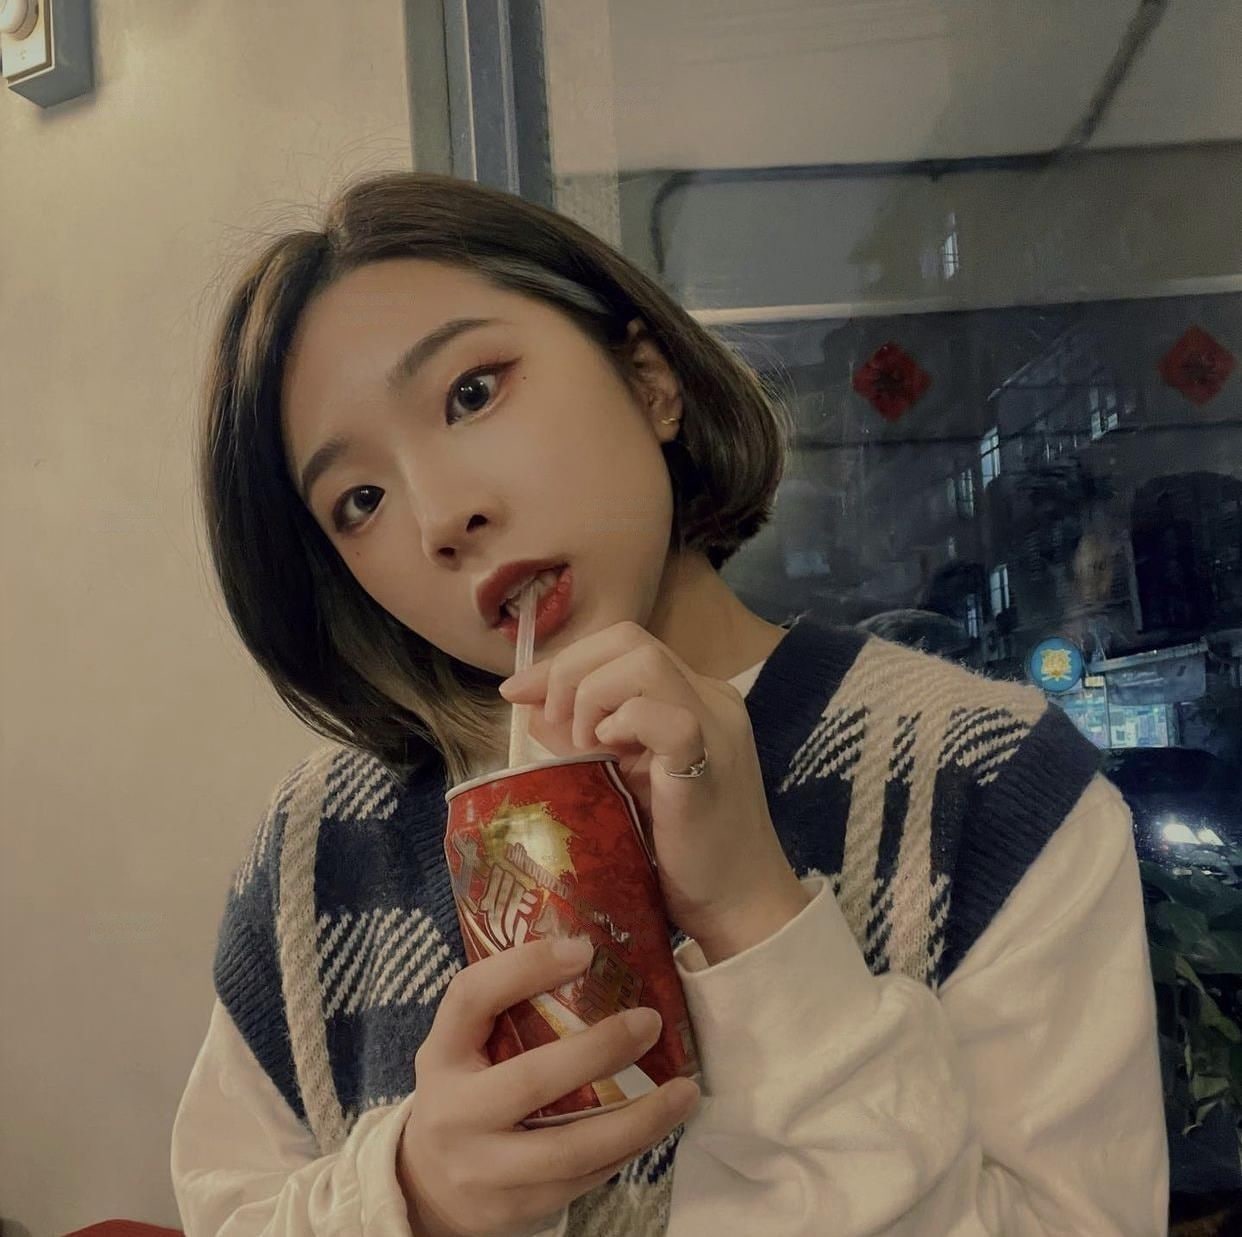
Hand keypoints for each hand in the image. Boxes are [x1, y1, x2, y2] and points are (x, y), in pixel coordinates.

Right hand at [399, 936, 699, 1236]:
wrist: (428, 1187)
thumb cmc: (465, 1091)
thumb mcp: (465, 1046)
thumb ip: (508, 1007)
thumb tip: (591, 952)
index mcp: (441, 1053)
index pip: (472, 997)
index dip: (525, 967)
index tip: (584, 949)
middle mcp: (454, 1111)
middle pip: (532, 1080)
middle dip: (600, 1051)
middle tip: (651, 1022)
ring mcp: (484, 1167)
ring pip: (570, 1147)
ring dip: (637, 1119)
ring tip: (684, 1091)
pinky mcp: (516, 1208)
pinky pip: (583, 1178)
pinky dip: (627, 1148)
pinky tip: (659, 1123)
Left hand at [499, 621, 810, 963]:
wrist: (739, 907)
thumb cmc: (681, 852)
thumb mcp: (621, 781)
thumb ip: (582, 740)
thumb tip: (531, 707)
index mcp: (692, 697)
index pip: (621, 646)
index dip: (563, 661)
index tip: (516, 692)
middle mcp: (710, 698)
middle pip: (628, 639)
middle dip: (569, 670)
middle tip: (552, 725)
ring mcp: (716, 725)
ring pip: (643, 661)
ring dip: (592, 697)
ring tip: (585, 748)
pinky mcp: (708, 762)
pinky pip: (663, 715)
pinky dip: (621, 723)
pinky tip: (608, 756)